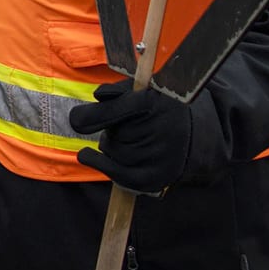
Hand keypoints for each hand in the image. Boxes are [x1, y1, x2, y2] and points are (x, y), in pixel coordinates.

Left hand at [69, 81, 197, 194]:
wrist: (192, 140)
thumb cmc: (159, 110)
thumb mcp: (144, 91)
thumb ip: (118, 91)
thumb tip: (98, 95)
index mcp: (153, 102)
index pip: (113, 111)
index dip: (89, 117)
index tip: (76, 120)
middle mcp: (156, 130)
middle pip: (109, 132)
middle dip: (110, 128)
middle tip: (128, 126)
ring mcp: (154, 156)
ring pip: (109, 149)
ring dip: (110, 144)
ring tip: (129, 139)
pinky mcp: (149, 179)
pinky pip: (111, 170)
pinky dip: (97, 162)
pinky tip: (87, 155)